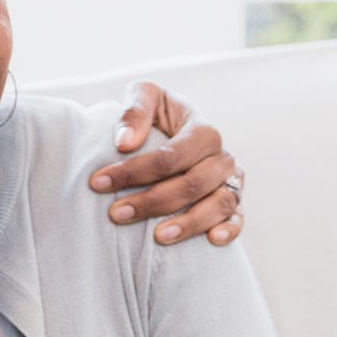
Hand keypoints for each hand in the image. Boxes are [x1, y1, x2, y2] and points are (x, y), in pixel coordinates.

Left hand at [87, 80, 244, 246]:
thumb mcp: (146, 96)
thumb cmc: (158, 112)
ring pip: (219, 204)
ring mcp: (231, 180)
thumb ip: (135, 112)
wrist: (179, 126)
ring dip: (189, 223)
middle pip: (192, 184)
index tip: (98, 183)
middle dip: (152, 201)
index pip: (170, 156)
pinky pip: (238, 218)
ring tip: (158, 237)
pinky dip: (230, 229)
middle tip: (116, 213)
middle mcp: (221, 156)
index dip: (134, 171)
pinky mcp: (234, 200)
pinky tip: (211, 241)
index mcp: (203, 129)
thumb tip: (124, 142)